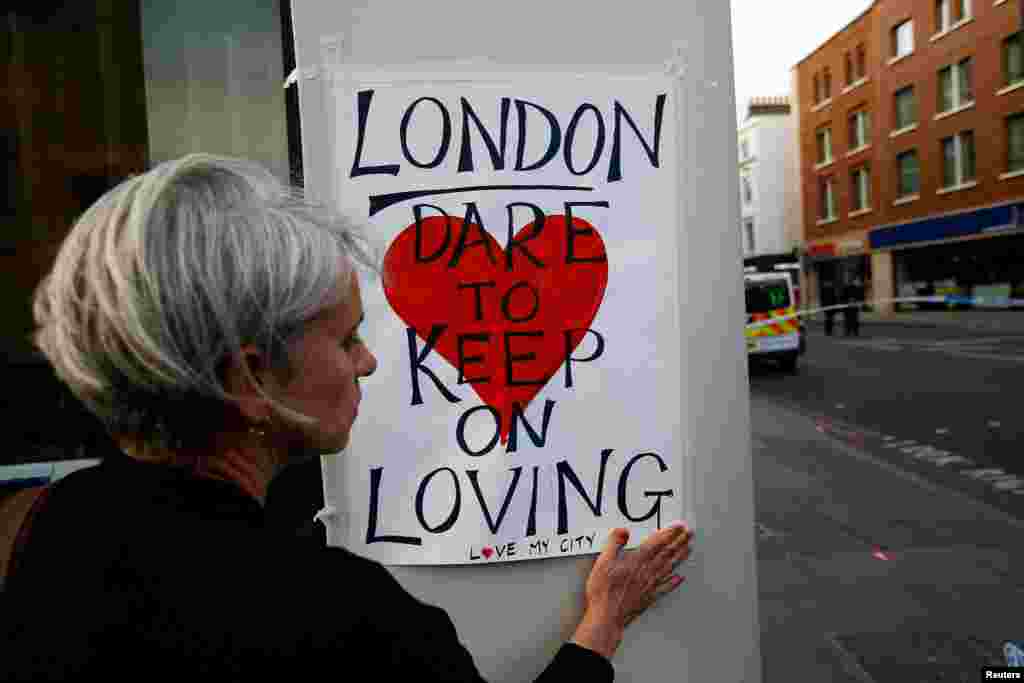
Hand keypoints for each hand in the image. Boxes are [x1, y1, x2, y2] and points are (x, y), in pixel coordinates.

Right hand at [570, 524, 693, 658]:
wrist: (607, 615)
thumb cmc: (604, 590)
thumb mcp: (603, 561)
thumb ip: (614, 543)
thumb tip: (623, 531)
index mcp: (637, 560)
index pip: (657, 543)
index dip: (669, 533)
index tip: (678, 526)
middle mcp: (647, 571)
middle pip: (667, 553)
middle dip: (680, 541)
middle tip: (690, 534)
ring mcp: (650, 585)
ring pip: (670, 567)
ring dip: (681, 556)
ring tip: (689, 548)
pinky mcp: (649, 596)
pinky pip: (666, 587)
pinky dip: (674, 582)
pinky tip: (680, 578)